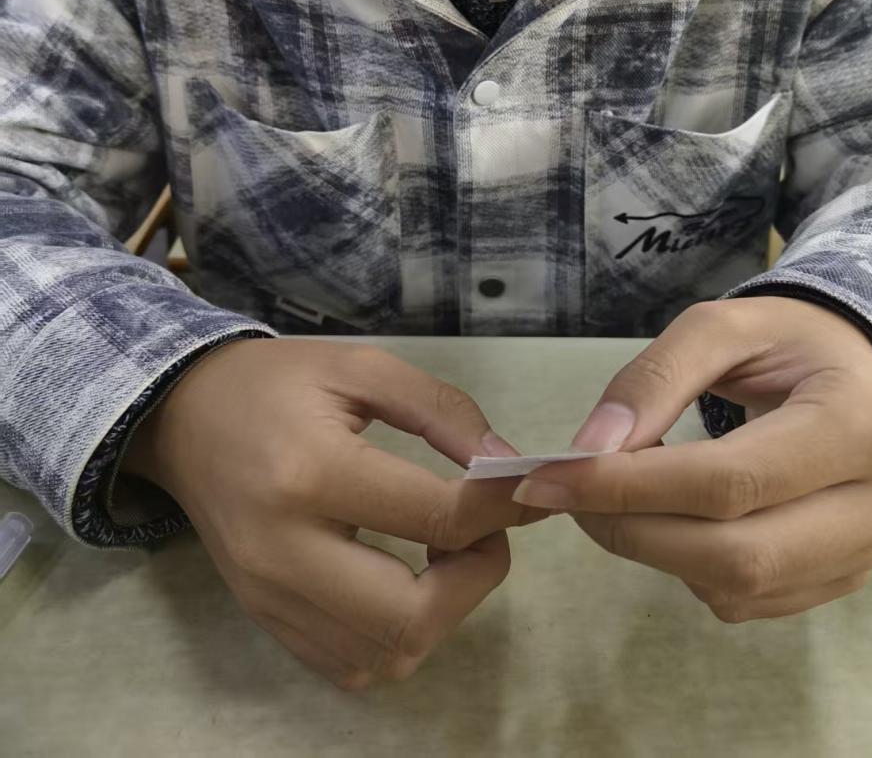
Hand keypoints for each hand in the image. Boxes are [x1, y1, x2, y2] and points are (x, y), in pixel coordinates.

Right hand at [125, 338, 541, 687]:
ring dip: (443, 613)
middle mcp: (284, 551)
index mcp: (311, 472)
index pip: (434, 517)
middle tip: (484, 532)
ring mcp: (271, 597)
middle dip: (475, 579)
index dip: (503, 505)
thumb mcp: (361, 367)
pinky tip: (404, 580)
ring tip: (447, 554)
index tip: (529, 486)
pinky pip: (352, 664)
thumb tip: (506, 464)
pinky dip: (397, 636)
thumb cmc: (277, 384)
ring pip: (386, 653)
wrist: (183, 417)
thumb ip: (441, 409)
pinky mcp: (267, 621)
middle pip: (411, 614)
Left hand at [513, 298, 871, 622]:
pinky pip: (748, 601)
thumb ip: (656, 377)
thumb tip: (591, 450)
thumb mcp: (724, 326)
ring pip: (739, 588)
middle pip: (737, 554)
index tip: (550, 479)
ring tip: (622, 495)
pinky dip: (689, 566)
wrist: (858, 372)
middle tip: (567, 496)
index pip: (731, 481)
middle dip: (633, 531)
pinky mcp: (843, 580)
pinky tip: (675, 516)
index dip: (631, 488)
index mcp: (857, 423)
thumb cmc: (788, 343)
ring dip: (655, 550)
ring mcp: (867, 552)